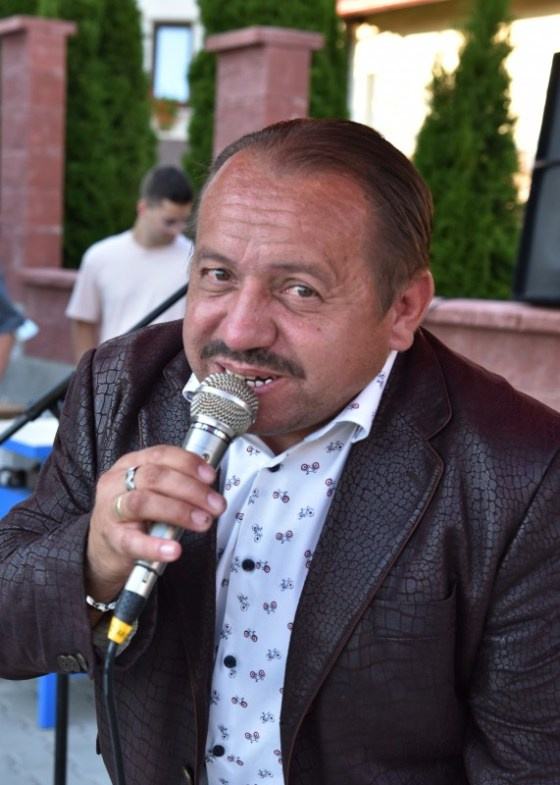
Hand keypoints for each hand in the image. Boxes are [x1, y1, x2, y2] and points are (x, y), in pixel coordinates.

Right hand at [85, 446, 225, 600]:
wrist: (102, 549)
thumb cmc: (132, 516)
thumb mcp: (148, 490)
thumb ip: (173, 482)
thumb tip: (209, 485)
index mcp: (129, 464)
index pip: (160, 454)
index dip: (188, 463)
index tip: (210, 476)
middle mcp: (117, 482)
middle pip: (155, 477)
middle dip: (192, 489)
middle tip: (215, 504)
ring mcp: (111, 510)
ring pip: (143, 502)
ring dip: (179, 511)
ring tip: (202, 522)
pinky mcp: (112, 539)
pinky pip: (133, 541)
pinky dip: (156, 546)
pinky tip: (173, 549)